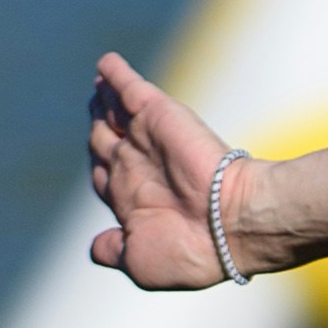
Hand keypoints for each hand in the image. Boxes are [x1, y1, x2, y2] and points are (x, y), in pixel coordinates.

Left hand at [87, 51, 244, 286]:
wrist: (233, 224)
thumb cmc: (192, 252)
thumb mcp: (140, 263)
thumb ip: (113, 251)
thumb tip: (95, 248)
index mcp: (134, 203)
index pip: (107, 178)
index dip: (99, 167)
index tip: (98, 161)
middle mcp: (138, 169)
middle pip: (107, 141)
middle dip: (99, 127)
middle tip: (96, 112)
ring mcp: (146, 140)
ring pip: (113, 113)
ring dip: (103, 100)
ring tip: (97, 87)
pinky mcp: (157, 114)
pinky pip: (128, 88)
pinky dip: (115, 74)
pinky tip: (105, 64)